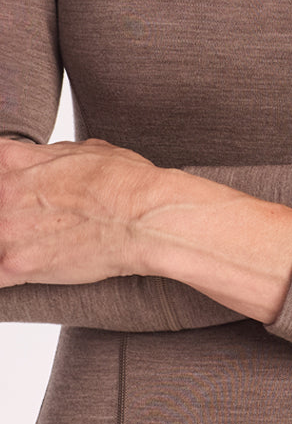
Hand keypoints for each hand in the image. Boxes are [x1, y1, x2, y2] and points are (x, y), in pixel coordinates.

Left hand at [0, 137, 161, 287]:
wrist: (146, 218)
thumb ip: (47, 157)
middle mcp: (4, 192)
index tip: (18, 199)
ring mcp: (6, 229)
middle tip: (38, 223)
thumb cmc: (126, 182)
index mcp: (14, 161)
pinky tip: (26, 270)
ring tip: (39, 245)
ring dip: (9, 245)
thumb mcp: (84, 150)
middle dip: (10, 216)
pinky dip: (8, 273)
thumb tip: (39, 159)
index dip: (6, 185)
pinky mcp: (15, 265)